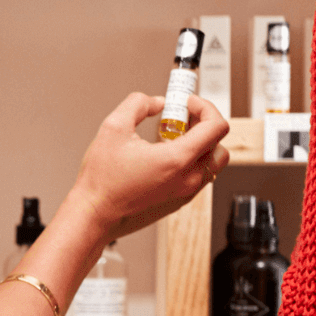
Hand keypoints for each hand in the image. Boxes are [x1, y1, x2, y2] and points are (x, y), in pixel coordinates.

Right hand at [69, 93, 230, 240]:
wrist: (95, 214)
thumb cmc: (102, 180)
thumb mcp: (114, 127)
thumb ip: (139, 104)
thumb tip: (157, 102)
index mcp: (177, 160)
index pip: (216, 127)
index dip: (205, 107)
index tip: (187, 103)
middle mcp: (188, 179)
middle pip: (220, 145)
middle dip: (204, 125)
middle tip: (182, 117)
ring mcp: (185, 193)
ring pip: (212, 163)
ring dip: (199, 144)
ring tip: (172, 136)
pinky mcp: (179, 201)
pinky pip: (199, 176)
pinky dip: (191, 160)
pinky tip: (164, 154)